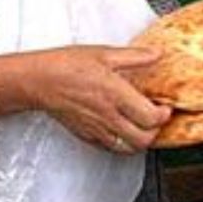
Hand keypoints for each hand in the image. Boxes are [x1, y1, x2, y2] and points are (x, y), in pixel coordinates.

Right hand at [0, 46, 171, 152]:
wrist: (38, 81)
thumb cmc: (67, 65)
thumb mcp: (104, 53)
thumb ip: (134, 56)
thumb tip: (157, 54)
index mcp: (115, 93)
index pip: (150, 117)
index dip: (164, 114)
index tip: (164, 106)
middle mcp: (108, 115)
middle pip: (143, 138)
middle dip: (156, 130)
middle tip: (157, 118)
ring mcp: (96, 128)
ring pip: (128, 148)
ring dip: (141, 139)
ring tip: (142, 125)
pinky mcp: (86, 135)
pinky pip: (111, 148)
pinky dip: (123, 143)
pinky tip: (123, 129)